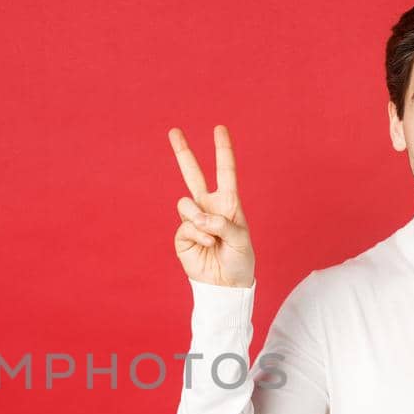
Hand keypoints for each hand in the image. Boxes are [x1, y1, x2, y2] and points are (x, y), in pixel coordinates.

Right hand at [169, 125, 253, 287]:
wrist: (225, 284)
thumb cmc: (239, 260)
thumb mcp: (240, 239)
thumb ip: (220, 223)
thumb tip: (196, 217)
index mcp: (228, 202)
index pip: (225, 171)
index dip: (223, 150)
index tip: (219, 128)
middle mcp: (209, 207)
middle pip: (193, 174)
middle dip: (183, 152)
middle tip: (174, 131)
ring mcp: (193, 220)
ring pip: (186, 204)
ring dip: (199, 219)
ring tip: (211, 238)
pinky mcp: (182, 236)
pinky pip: (184, 226)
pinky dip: (197, 236)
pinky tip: (206, 246)